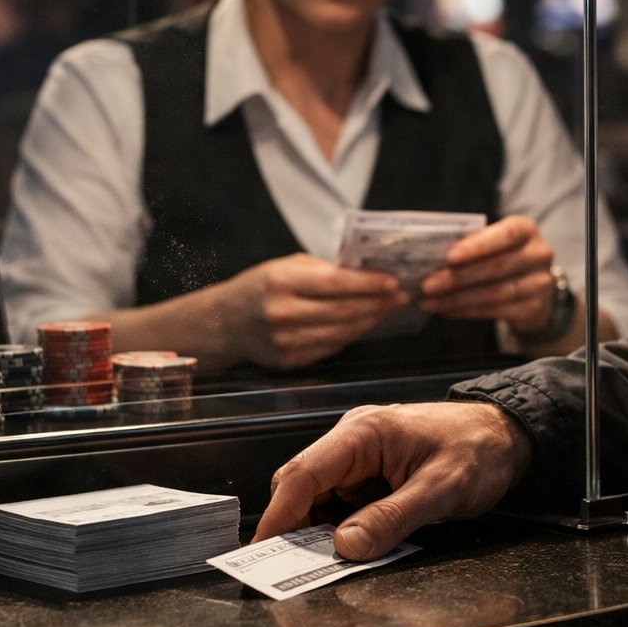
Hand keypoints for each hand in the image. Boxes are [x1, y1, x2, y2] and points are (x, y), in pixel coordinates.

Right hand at [215, 253, 407, 369]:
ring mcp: (286, 341)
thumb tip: (368, 273)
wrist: (225, 322)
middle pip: (345, 311)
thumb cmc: (261, 286)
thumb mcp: (287, 266)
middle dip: (378, 303)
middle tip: (401, 296)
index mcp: (282, 281)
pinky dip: (353, 335)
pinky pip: (332, 347)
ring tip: (389, 309)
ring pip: (342, 333)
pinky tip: (366, 324)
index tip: (393, 281)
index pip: (336, 283)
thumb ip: (324, 270)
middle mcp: (283, 313)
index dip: (369, 284)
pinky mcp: (290, 360)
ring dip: (371, 321)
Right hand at [254, 401, 532, 559]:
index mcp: (364, 432)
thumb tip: (344, 546)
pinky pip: (341, 501)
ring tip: (325, 562)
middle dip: (295, 526)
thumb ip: (391, 518)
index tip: (264, 550)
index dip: (280, 514)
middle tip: (294, 568)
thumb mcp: (440, 491)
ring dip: (318, 529)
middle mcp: (354, 439)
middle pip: (302, 485)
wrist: (508, 437)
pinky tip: (352, 546)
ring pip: (319, 496)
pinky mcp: (370, 472)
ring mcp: (360, 456)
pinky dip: (340, 525)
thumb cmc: (479, 451)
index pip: (304, 473)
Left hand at [416, 215, 557, 335]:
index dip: (477, 246)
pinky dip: (467, 312)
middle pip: (496, 267)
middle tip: (428, 284)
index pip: (505, 235)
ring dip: (457, 299)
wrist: (533, 287)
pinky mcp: (534, 308)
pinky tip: (446, 311)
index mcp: (526, 229)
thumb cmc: (503, 257)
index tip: (449, 256)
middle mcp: (538, 254)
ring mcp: (540, 283)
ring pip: (494, 293)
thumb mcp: (493, 243)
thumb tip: (433, 255)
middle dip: (457, 277)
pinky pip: (495, 311)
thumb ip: (472, 244)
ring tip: (430, 301)